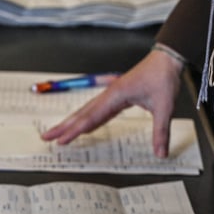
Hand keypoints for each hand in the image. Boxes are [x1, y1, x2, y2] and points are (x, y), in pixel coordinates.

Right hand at [41, 47, 183, 156]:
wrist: (166, 59)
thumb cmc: (163, 78)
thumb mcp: (164, 107)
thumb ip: (160, 132)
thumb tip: (160, 153)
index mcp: (115, 95)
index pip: (90, 117)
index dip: (74, 131)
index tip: (61, 140)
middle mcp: (109, 95)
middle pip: (81, 113)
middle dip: (63, 126)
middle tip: (47, 136)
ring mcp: (111, 96)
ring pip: (87, 112)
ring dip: (72, 123)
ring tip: (59, 133)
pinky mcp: (117, 97)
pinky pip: (98, 111)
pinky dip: (88, 120)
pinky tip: (84, 127)